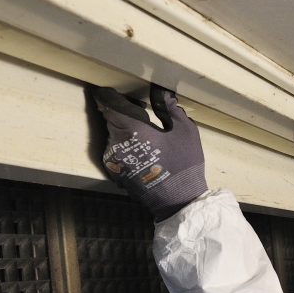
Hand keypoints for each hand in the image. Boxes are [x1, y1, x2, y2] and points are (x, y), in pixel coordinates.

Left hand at [94, 84, 206, 220]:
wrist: (178, 201)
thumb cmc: (184, 164)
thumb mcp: (185, 131)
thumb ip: (169, 108)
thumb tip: (160, 91)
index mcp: (131, 129)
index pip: (108, 104)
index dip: (108, 95)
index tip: (109, 91)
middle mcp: (116, 144)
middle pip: (110, 120)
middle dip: (121, 114)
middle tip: (139, 114)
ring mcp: (113, 161)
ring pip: (113, 138)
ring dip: (124, 133)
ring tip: (144, 137)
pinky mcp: (115, 174)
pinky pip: (116, 154)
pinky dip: (125, 149)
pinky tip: (143, 154)